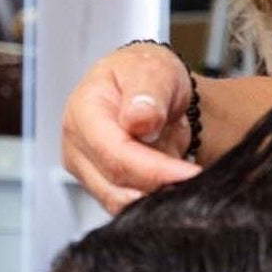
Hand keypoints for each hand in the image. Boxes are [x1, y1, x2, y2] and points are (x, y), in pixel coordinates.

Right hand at [61, 42, 198, 212]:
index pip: (115, 153)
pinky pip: (125, 202)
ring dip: (156, 191)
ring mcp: (84, 168)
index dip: (153, 169)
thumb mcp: (154, 69)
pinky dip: (151, 195)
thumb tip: (139, 120)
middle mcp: (76, 144)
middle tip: (195, 177)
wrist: (149, 87)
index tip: (189, 173)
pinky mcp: (98, 184)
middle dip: (159, 183)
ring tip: (183, 170)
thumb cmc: (146, 74)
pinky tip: (171, 180)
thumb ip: (148, 92)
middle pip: (116, 183)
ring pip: (120, 200)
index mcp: (83, 111)